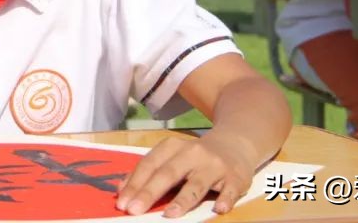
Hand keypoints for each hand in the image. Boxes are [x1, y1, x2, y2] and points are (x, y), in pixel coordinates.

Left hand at [116, 131, 255, 216]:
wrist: (235, 143)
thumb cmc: (195, 156)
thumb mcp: (171, 156)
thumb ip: (149, 170)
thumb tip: (122, 189)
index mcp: (172, 147)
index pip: (149, 165)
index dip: (134, 184)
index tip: (122, 203)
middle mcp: (192, 153)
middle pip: (168, 174)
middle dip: (150, 193)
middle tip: (134, 210)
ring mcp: (214, 166)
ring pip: (197, 184)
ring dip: (183, 200)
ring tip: (169, 214)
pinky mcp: (235, 178)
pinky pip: (230, 190)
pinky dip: (225, 199)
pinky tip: (219, 210)